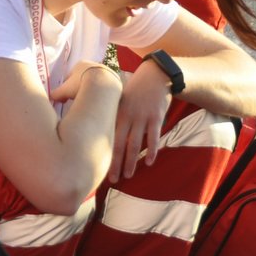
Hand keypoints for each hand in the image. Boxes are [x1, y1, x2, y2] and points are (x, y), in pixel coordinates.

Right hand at [49, 60, 118, 103]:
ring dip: (91, 90)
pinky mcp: (115, 79)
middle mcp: (94, 64)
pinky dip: (101, 93)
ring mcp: (105, 70)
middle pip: (83, 78)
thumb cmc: (81, 85)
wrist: (103, 86)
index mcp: (80, 64)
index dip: (67, 87)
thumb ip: (57, 93)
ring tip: (89, 101)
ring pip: (95, 82)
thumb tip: (51, 98)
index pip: (71, 76)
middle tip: (77, 99)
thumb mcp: (65, 90)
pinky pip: (105, 87)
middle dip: (80, 88)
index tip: (66, 97)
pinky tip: (99, 101)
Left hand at [109, 59, 172, 180]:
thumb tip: (99, 126)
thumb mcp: (120, 98)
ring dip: (132, 162)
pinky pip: (154, 138)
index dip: (104, 153)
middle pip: (119, 144)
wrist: (156, 75)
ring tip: (129, 176)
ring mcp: (142, 118)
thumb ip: (112, 112)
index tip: (99, 168)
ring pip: (135, 144)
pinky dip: (152, 151)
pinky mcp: (156, 117)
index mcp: (116, 113)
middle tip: (112, 180)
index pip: (107, 137)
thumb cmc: (136, 88)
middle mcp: (127, 117)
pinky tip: (149, 162)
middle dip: (116, 164)